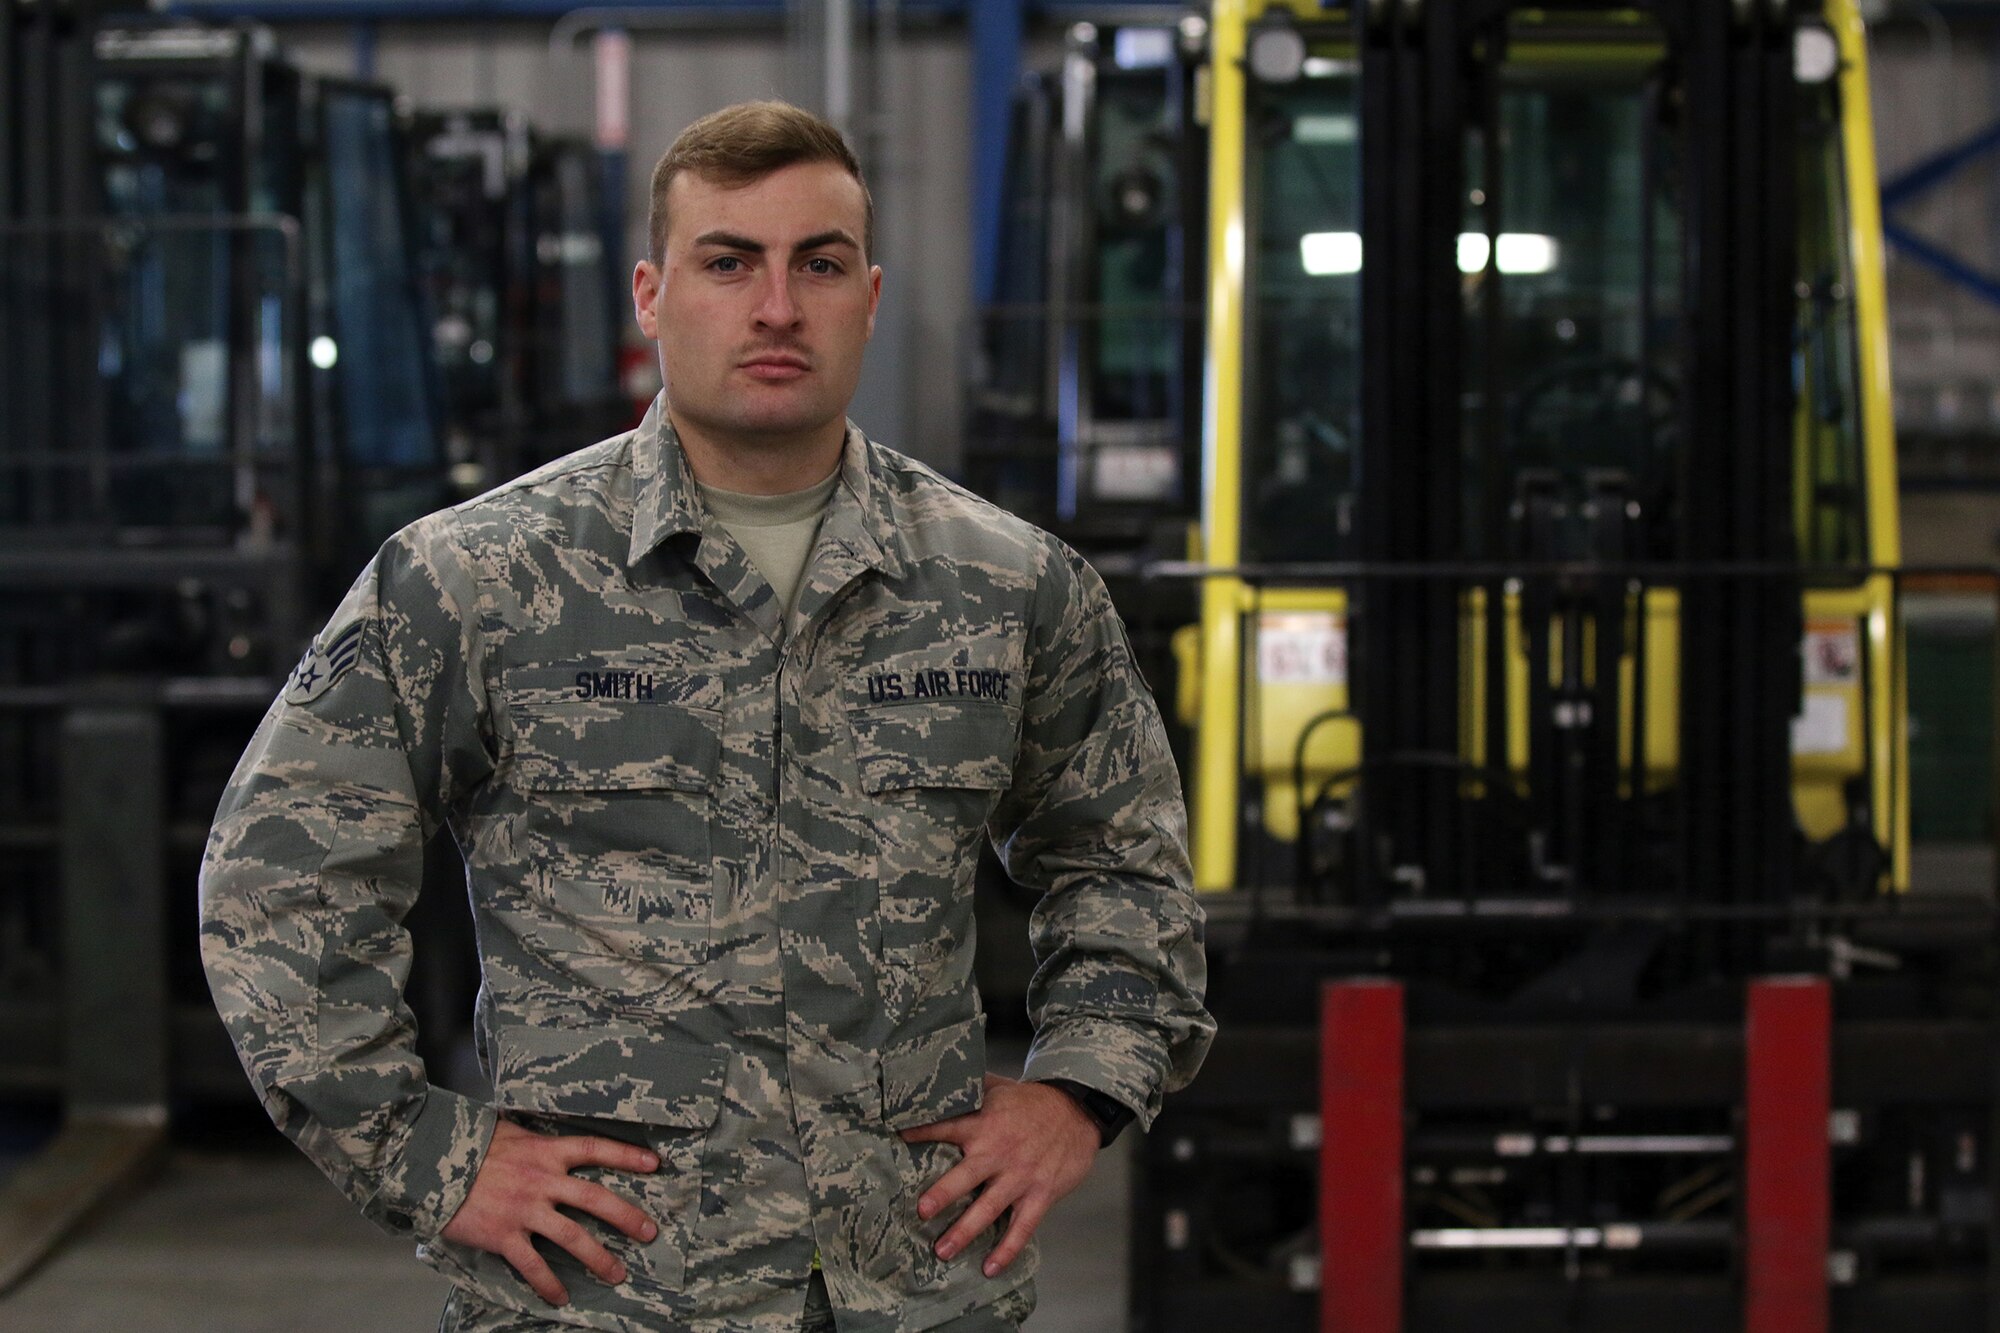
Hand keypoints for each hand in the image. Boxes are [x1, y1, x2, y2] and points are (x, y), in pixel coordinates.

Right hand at [441, 1118, 660, 1306]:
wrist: (432, 1163)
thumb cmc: (471, 1146)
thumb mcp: (510, 1133)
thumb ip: (536, 1142)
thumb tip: (551, 1142)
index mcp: (546, 1151)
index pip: (596, 1149)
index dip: (627, 1156)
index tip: (655, 1164)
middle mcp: (542, 1180)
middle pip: (596, 1199)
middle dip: (627, 1217)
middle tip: (649, 1233)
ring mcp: (525, 1210)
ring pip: (572, 1237)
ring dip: (598, 1258)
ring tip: (617, 1274)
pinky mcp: (504, 1235)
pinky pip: (533, 1265)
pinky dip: (549, 1284)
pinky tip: (561, 1297)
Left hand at [898, 1074, 1099, 1277]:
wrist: (1077, 1111)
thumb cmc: (1032, 1102)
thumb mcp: (1000, 1088)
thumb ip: (971, 1089)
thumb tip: (939, 1081)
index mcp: (985, 1124)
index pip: (947, 1127)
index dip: (922, 1132)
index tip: (897, 1139)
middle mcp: (999, 1152)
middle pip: (967, 1176)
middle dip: (944, 1194)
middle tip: (922, 1211)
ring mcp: (1020, 1176)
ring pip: (990, 1208)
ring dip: (966, 1231)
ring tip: (942, 1251)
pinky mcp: (1040, 1194)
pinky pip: (1022, 1227)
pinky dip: (1007, 1249)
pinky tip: (990, 1267)